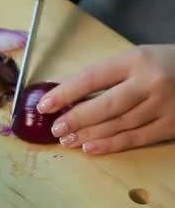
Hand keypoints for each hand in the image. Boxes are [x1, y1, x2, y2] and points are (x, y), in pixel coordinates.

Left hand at [36, 45, 174, 154]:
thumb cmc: (163, 64)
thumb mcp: (135, 58)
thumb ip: (104, 75)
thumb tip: (62, 90)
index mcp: (136, 60)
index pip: (93, 78)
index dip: (66, 92)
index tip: (44, 105)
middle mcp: (150, 83)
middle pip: (106, 105)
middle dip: (76, 119)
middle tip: (55, 128)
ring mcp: (163, 106)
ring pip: (119, 125)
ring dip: (89, 135)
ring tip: (67, 140)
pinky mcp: (172, 126)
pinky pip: (136, 138)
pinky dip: (111, 145)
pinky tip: (90, 149)